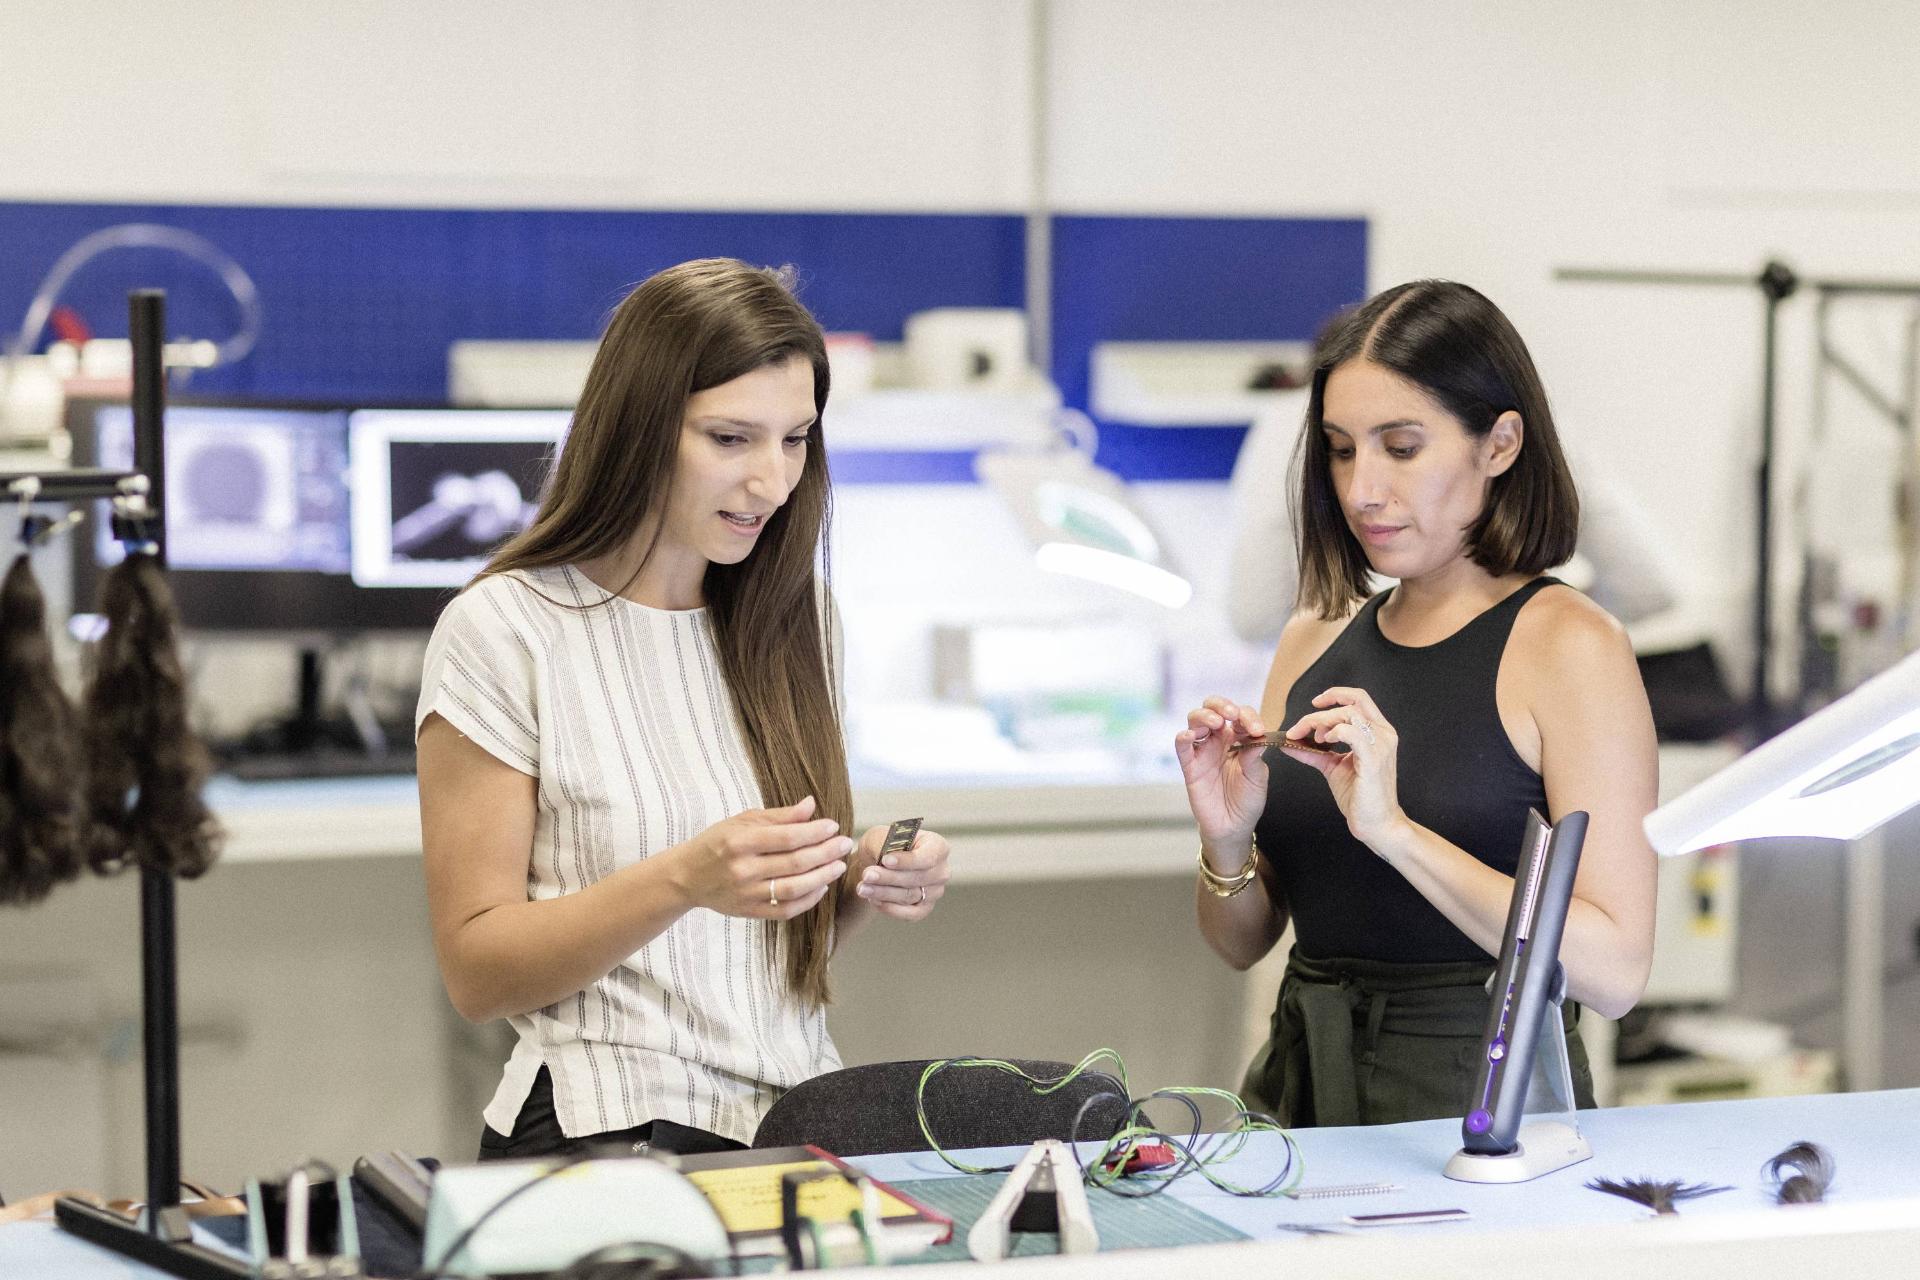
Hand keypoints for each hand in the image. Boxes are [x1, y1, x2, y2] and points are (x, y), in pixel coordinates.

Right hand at [672, 796, 852, 920]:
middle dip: (826, 853)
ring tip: (839, 865)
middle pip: (795, 863)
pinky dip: (808, 900)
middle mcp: (743, 870)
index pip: (787, 837)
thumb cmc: (717, 843)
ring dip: (823, 877)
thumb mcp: (742, 821)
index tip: (833, 826)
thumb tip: (811, 805)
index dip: (814, 832)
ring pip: (795, 888)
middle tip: (845, 844)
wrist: (687, 877)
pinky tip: (821, 887)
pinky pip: (786, 910)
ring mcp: (746, 894)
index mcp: (740, 842)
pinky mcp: (749, 912)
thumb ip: (778, 816)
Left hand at [850, 824, 949, 920]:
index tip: (885, 860)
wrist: (876, 864)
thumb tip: (885, 857)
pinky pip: (911, 914)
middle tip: (867, 875)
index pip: (928, 857)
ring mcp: (935, 892)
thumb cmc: (882, 846)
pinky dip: (891, 908)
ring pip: (910, 896)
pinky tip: (873, 900)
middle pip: (917, 878)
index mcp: (937, 846)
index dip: (907, 861)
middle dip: (889, 877)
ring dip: (884, 893)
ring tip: (863, 888)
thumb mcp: (880, 836)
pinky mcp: (924, 908)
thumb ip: (884, 844)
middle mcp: (941, 871)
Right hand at [1174, 696, 1283, 849]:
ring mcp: (1203, 751)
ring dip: (1205, 716)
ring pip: (1196, 721)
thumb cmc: (1247, 800)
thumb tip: (1257, 735)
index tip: (1257, 730)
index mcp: (1238, 739)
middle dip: (1221, 705)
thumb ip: (1254, 755)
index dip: (1248, 717)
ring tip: (1216, 723)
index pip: (1240, 716)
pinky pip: (1182, 747)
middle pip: (1213, 709)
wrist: (1233, 827)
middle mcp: (1219, 741)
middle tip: (1231, 714)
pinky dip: (1183, 737)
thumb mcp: (1257, 777)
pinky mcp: (1190, 766)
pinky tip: (1190, 735)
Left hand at [1282, 687, 1406, 848]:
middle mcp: (1383, 734)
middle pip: (1353, 701)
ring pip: (1349, 715)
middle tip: (1300, 729)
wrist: (1376, 824)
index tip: (1314, 704)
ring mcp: (1381, 745)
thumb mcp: (1333, 767)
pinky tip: (1325, 743)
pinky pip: (1352, 733)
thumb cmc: (1359, 796)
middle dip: (1320, 712)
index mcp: (1378, 732)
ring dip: (1323, 722)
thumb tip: (1289, 742)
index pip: (1359, 698)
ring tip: (1314, 740)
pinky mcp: (1373, 759)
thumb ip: (1313, 752)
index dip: (1335, 695)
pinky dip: (1334, 732)